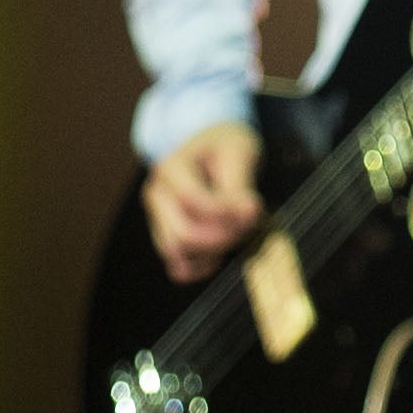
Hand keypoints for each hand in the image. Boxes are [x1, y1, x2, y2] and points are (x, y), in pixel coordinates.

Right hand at [143, 119, 263, 282]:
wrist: (210, 145)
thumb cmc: (225, 145)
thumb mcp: (238, 152)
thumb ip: (240, 186)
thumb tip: (247, 215)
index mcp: (170, 168)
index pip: (193, 201)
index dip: (226, 212)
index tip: (255, 208)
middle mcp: (157, 195)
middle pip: (184, 234)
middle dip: (223, 237)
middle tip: (250, 224)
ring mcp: (158, 218)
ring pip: (179, 253)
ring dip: (214, 252)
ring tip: (238, 233)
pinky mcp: (165, 236)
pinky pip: (177, 266)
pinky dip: (200, 267)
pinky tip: (222, 253)